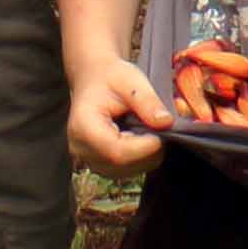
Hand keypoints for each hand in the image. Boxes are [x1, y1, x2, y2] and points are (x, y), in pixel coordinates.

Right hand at [68, 54, 171, 177]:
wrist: (93, 79)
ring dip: (146, 154)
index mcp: (83, 127)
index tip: (163, 128)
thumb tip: (166, 123)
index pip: (118, 152)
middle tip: (157, 124)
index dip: (146, 146)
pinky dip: (140, 157)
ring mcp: (88, 160)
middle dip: (149, 149)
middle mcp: (81, 149)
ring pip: (129, 171)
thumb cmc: (110, 78)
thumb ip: (148, 101)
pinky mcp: (99, 166)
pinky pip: (127, 170)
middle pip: (124, 164)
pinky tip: (138, 137)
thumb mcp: (131, 80)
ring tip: (145, 128)